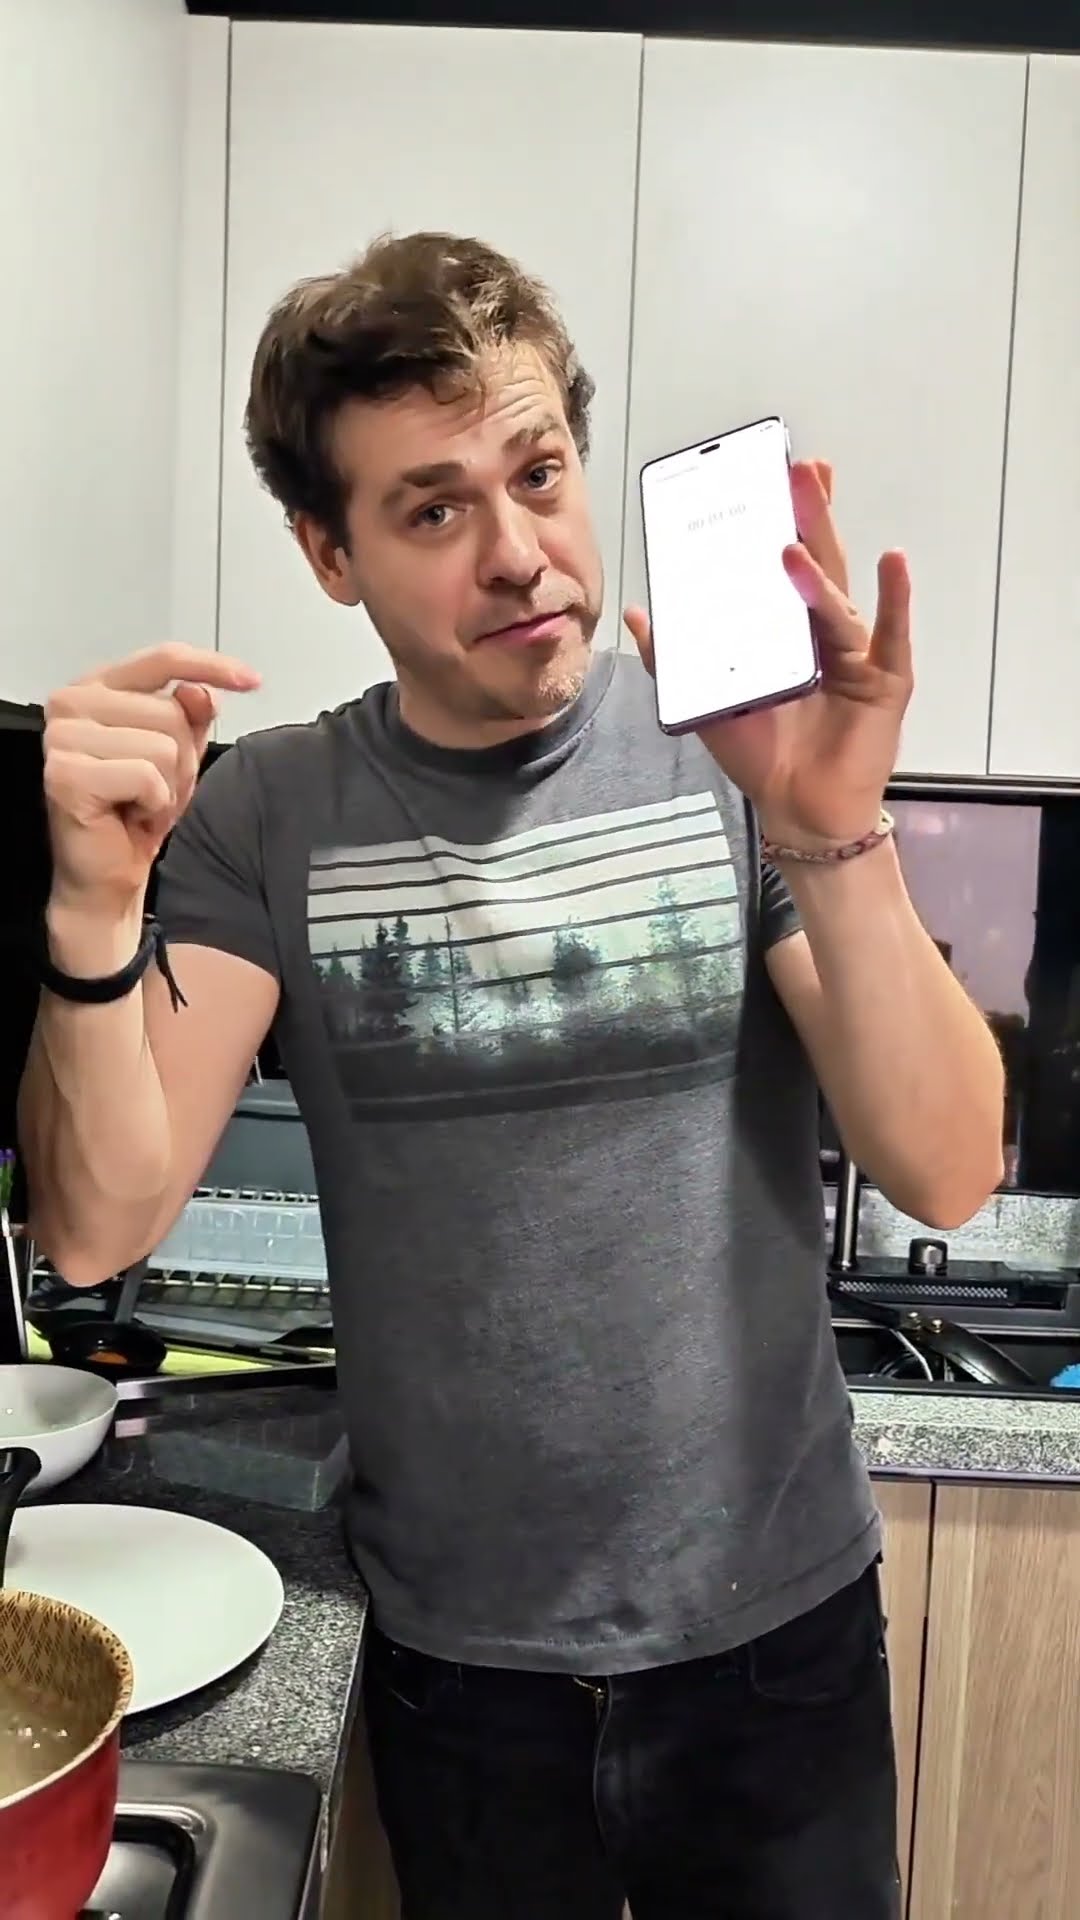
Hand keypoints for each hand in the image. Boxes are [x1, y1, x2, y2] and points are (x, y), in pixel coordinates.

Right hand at [43, 643, 258, 917]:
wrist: (108, 874)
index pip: (162, 659)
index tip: (251, 680)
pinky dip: (153, 804)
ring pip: (163, 746)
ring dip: (168, 787)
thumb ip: (189, 717)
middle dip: (182, 762)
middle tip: (156, 790)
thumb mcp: (178, 757)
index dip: (211, 666)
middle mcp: (72, 704)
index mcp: (97, 688)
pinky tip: (131, 815)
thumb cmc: (133, 814)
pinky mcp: (66, 773)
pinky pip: (146, 776)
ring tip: (142, 803)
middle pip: (170, 712)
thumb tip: (202, 692)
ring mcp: (64, 737)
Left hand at [624, 460, 912, 848]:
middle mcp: (824, 633)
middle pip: (817, 564)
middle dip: (807, 517)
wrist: (796, 809)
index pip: (784, 565)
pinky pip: (890, 634)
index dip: (779, 522)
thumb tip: (638, 611)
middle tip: (799, 470)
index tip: (769, 476)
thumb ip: (675, 656)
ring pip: (837, 599)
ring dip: (818, 568)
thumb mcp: (706, 700)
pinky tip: (891, 560)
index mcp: (785, 631)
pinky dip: (894, 598)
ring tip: (793, 539)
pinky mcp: (884, 680)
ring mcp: (857, 653)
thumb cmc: (760, 755)